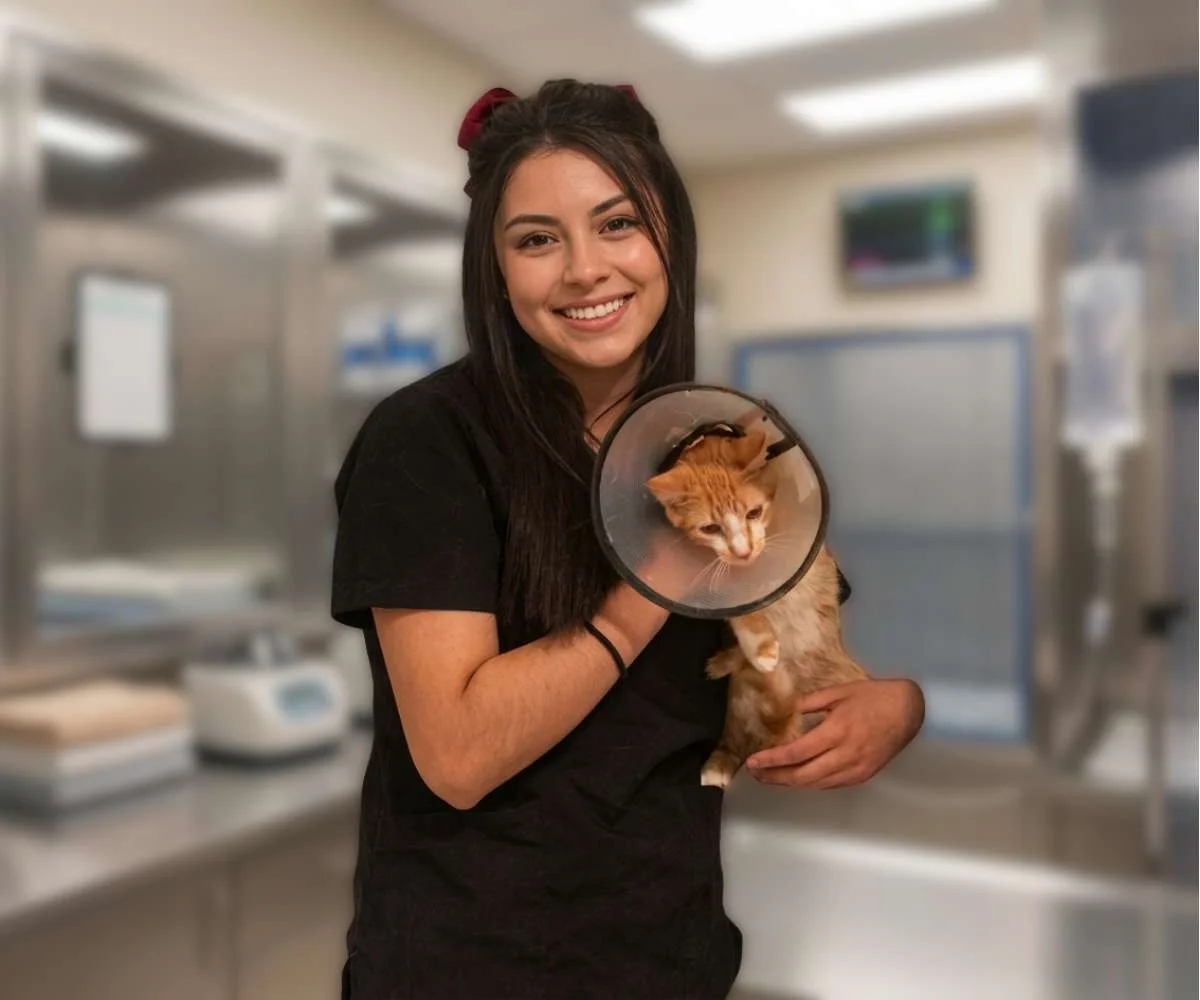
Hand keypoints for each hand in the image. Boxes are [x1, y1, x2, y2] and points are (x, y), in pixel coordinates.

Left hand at [745, 678, 923, 789]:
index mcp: (837, 731)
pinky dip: (811, 783)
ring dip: (791, 783)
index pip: (797, 752)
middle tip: (756, 773)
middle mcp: (846, 754)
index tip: (753, 761)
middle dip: (776, 777)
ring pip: (816, 784)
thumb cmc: (873, 696)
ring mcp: (856, 769)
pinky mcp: (864, 775)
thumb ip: (811, 702)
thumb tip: (788, 712)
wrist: (910, 710)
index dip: (772, 760)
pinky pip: (831, 785)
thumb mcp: (839, 691)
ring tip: (771, 777)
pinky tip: (799, 778)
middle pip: (803, 775)